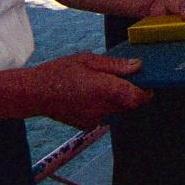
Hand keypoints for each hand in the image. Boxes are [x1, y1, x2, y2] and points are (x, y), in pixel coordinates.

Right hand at [28, 52, 150, 128]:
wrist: (34, 93)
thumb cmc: (59, 71)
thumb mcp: (88, 59)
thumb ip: (115, 65)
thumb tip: (137, 66)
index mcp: (104, 89)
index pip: (136, 98)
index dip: (146, 92)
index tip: (149, 82)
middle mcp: (102, 108)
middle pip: (129, 105)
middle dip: (132, 93)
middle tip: (127, 77)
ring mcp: (94, 118)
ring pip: (118, 110)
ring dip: (118, 99)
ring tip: (103, 83)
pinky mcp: (87, 124)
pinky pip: (105, 114)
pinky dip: (104, 105)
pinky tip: (91, 93)